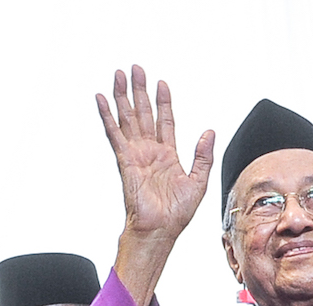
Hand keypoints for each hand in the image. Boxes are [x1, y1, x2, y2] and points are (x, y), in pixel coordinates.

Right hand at [97, 65, 213, 242]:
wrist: (160, 229)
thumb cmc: (177, 214)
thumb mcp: (198, 182)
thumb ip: (203, 156)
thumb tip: (209, 133)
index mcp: (168, 156)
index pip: (165, 121)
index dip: (163, 102)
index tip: (161, 84)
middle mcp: (150, 152)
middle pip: (144, 113)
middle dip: (140, 90)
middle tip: (136, 69)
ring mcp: (136, 154)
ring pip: (128, 118)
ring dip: (123, 96)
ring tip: (120, 75)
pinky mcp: (125, 160)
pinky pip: (115, 134)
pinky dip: (108, 116)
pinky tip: (103, 99)